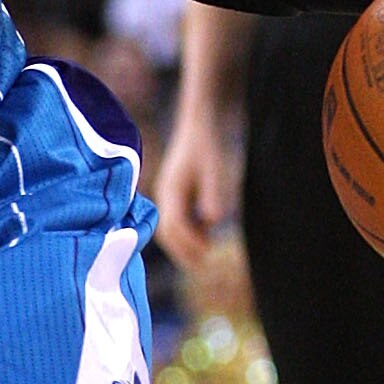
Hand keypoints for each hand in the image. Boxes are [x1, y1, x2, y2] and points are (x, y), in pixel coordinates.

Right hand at [153, 107, 236, 259]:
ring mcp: (172, 191)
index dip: (189, 245)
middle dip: (183, 251)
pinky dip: (190, 230)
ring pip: (173, 225)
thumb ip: (214, 193)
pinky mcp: (181, 188)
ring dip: (186, 242)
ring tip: (204, 254)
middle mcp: (167, 193)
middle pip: (168, 232)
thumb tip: (214, 220)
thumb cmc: (211, 142)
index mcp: (171, 191)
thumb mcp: (216, 167)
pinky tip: (207, 232)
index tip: (208, 254)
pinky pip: (180, 216)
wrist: (206, 117)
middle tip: (202, 266)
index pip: (173, 228)